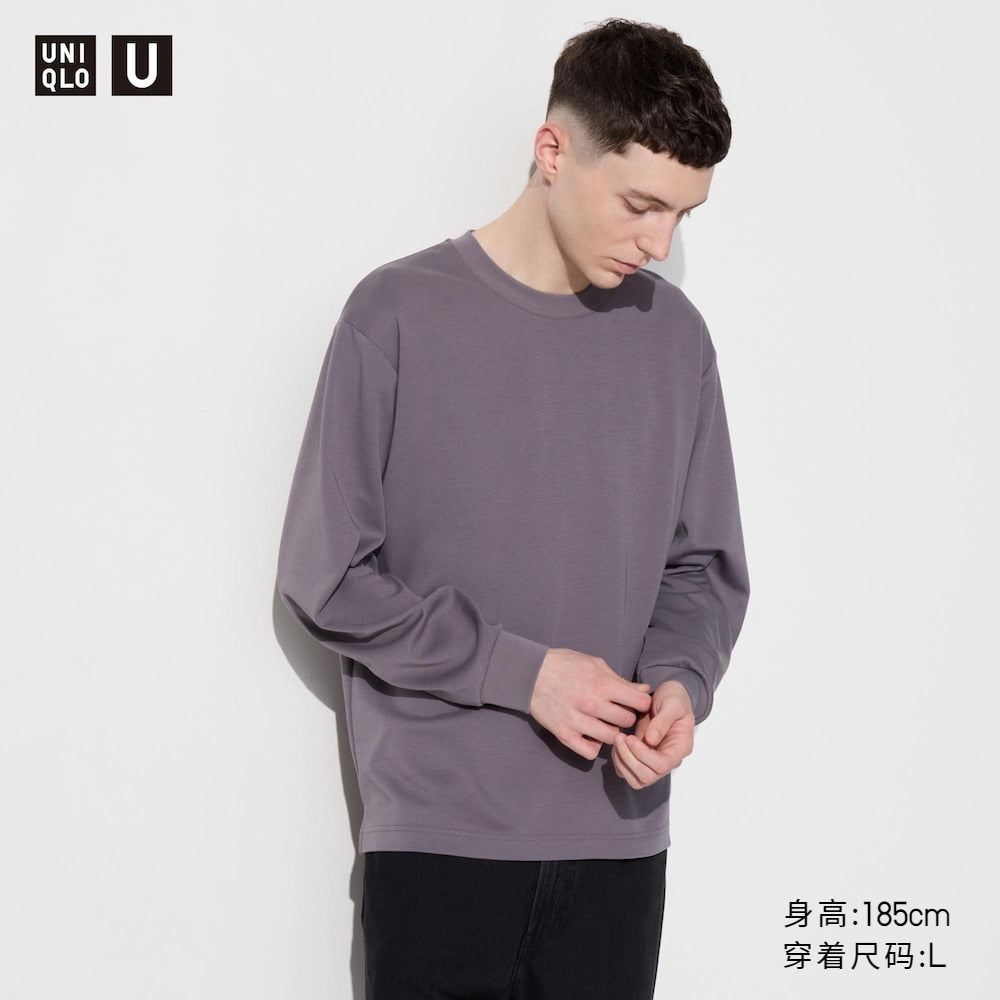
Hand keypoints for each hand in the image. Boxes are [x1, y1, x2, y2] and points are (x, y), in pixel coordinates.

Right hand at [529, 648, 651, 760]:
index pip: (639, 702)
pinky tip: (591, 735)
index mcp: (601, 684)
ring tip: (604, 722)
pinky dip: (594, 746)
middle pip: (627, 721)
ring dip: (612, 731)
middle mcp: (591, 705)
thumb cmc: (563, 664)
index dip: (641, 702)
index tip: (634, 702)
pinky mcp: (564, 734)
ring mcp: (577, 722)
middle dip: (626, 716)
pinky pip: (590, 752)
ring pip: (612, 738)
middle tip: (617, 711)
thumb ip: (619, 680)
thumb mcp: (593, 664)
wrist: (529, 673)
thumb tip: (643, 690)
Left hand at [611, 680, 694, 788]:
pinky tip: (617, 744)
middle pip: (647, 777)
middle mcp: (669, 760)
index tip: (630, 737)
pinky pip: (628, 772)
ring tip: (617, 739)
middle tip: (619, 738)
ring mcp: (654, 761)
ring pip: (636, 780)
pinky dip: (618, 762)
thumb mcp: (672, 704)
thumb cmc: (674, 699)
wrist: (667, 697)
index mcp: (680, 748)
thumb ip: (663, 721)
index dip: (642, 754)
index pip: (661, 765)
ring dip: (622, 762)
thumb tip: (652, 740)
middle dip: (628, 759)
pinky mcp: (642, 759)